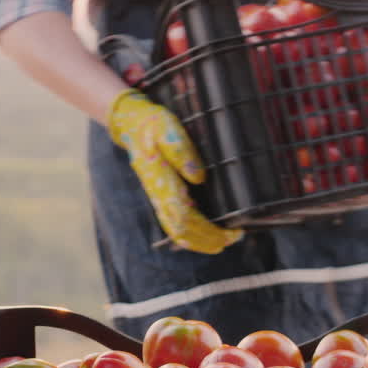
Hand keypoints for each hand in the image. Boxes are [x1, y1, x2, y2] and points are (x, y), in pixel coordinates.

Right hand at [106, 90, 242, 253]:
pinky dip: (192, 236)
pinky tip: (208, 235)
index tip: (231, 231)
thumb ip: (181, 152)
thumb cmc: (154, 126)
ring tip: (224, 241)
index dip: (209, 230)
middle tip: (235, 238)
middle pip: (183, 232)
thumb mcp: (167, 129)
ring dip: (201, 242)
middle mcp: (159, 196)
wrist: (132, 125)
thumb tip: (199, 177)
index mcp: (161, 183)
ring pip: (177, 233)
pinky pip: (175, 226)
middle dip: (209, 240)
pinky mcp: (163, 198)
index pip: (185, 217)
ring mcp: (160, 200)